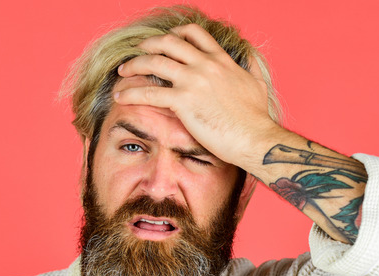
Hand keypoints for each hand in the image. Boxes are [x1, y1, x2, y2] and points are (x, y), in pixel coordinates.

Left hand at [114, 23, 282, 165]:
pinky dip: (130, 92)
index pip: (194, 34)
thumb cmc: (256, 118)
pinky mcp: (183, 101)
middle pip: (168, 43)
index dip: (175, 33)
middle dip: (148, 45)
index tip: (164, 41)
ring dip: (133, 65)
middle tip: (137, 53)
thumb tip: (250, 58)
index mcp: (221, 60)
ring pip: (154, 62)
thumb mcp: (258, 84)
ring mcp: (193, 81)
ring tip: (122, 72)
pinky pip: (148, 92)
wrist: (254, 138)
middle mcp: (204, 65)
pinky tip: (121, 97)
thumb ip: (252, 67)